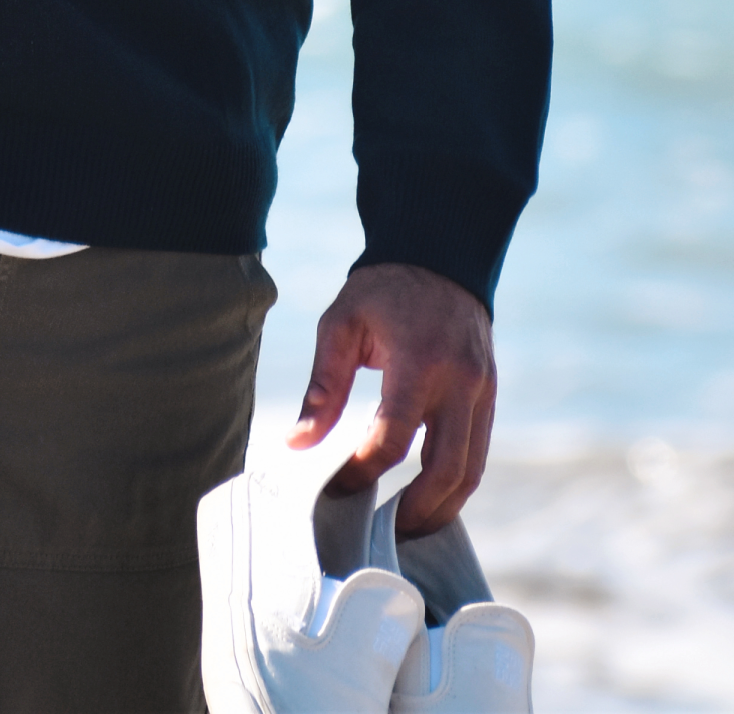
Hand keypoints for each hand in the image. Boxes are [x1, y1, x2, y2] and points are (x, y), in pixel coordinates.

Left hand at [287, 262, 495, 536]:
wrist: (438, 256)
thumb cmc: (380, 291)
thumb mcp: (340, 325)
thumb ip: (323, 387)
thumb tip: (297, 444)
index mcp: (418, 359)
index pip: (394, 435)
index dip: (363, 468)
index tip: (339, 486)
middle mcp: (459, 380)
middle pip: (446, 469)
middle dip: (415, 510)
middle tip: (381, 531)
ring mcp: (482, 390)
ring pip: (472, 470)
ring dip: (442, 507)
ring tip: (406, 528)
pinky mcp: (490, 395)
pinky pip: (479, 451)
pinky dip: (457, 482)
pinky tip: (428, 497)